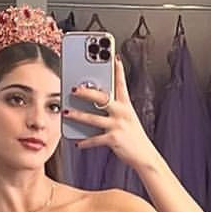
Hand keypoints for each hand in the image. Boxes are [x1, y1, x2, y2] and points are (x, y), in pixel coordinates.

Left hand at [63, 54, 160, 172]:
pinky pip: (95, 139)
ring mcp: (118, 125)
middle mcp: (122, 112)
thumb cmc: (133, 136)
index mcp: (126, 105)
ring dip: (78, 115)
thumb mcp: (127, 118)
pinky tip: (77, 142)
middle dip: (87, 92)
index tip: (113, 56)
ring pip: (94, 118)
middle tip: (73, 88)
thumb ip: (113, 108)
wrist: (144, 155)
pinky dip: (85, 142)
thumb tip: (95, 101)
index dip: (117, 69)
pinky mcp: (114, 139)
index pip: (121, 83)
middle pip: (102, 98)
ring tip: (66, 112)